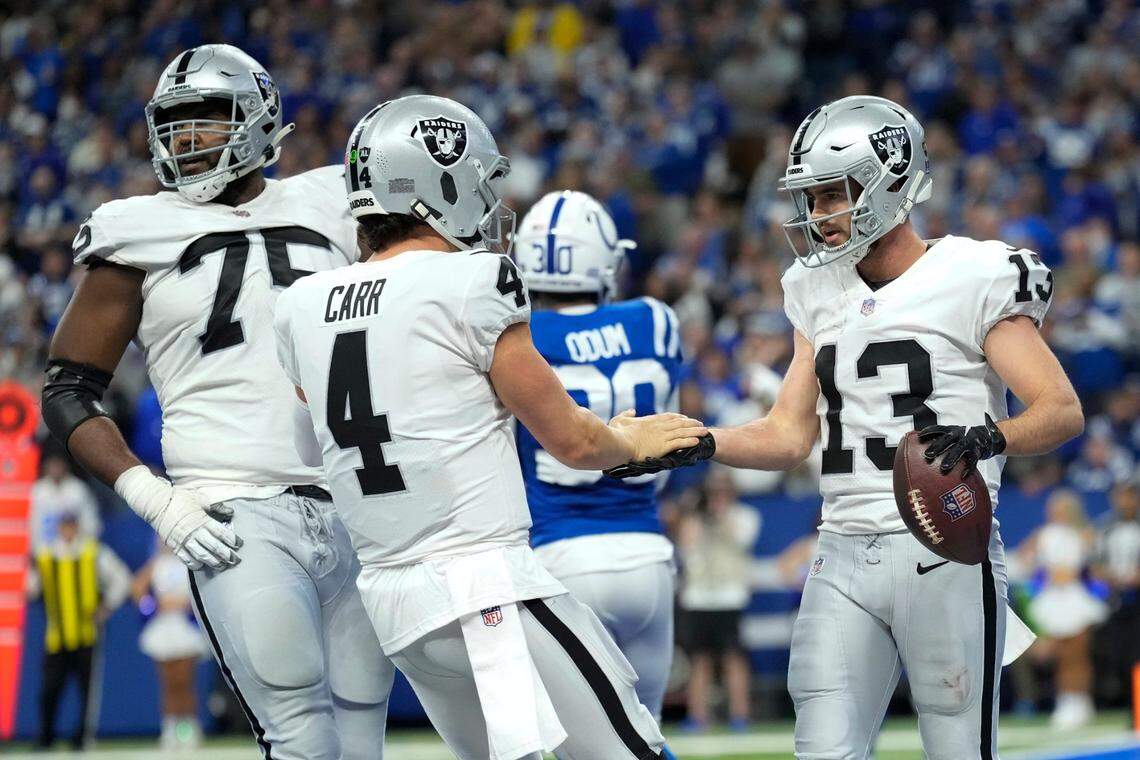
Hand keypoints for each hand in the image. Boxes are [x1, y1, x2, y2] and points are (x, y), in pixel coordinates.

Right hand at [114, 467, 241, 570]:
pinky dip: (194, 564)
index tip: (239, 544)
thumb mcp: (200, 498)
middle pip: (214, 547)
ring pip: (201, 555)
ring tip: (222, 566)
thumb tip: (231, 512)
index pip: (221, 533)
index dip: (232, 540)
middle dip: (226, 555)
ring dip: (213, 562)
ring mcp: (184, 541)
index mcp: (203, 520)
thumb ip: (216, 507)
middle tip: (235, 560)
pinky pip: (186, 559)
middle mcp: (195, 532)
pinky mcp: (174, 546)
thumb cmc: (179, 498)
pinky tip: (201, 567)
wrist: (156, 504)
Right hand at [609, 410, 707, 460]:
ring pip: (683, 432)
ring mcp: (662, 436)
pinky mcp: (663, 446)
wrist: (620, 444)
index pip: (667, 417)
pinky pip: (680, 442)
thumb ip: (626, 414)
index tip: (685, 418)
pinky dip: (690, 441)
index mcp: (649, 421)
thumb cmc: (617, 434)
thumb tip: (632, 410)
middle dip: (691, 423)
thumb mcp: (618, 420)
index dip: (678, 417)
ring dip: (695, 431)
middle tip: (700, 424)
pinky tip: (698, 441)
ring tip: (705, 431)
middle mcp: (658, 427)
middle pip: (679, 423)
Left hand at [918, 413, 1005, 476]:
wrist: (986, 436)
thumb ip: (940, 438)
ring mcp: (969, 443)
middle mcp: (960, 435)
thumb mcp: (953, 434)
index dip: (929, 431)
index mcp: (951, 430)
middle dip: (937, 447)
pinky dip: (968, 468)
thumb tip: (919, 445)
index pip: (939, 429)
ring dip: (951, 459)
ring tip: (944, 467)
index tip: (919, 436)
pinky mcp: (977, 452)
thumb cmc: (963, 437)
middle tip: (928, 455)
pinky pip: (973, 461)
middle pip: (947, 440)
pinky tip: (962, 476)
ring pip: (959, 450)